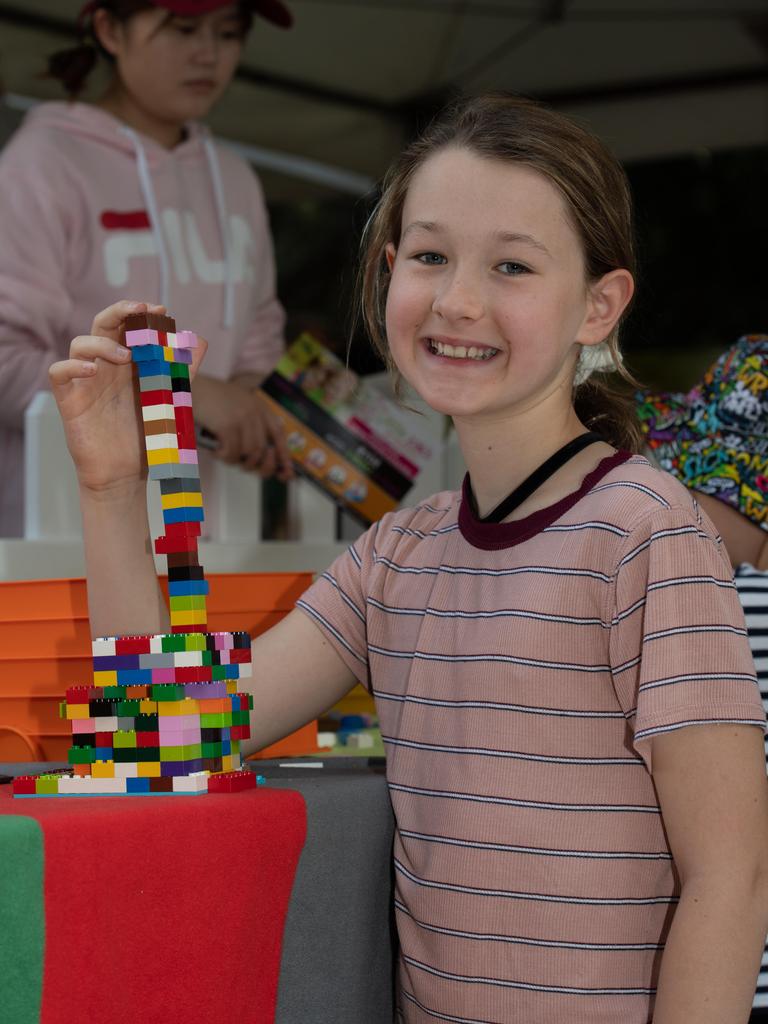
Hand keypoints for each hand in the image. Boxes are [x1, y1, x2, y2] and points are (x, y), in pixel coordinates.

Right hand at [48, 300, 205, 493]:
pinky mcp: (70, 400)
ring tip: (126, 356)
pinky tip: (91, 370)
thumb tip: (199, 340)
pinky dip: (71, 366)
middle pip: (102, 325)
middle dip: (119, 311)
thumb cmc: (145, 436)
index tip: (161, 310)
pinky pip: (59, 373)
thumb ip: (182, 370)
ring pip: (80, 344)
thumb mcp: (169, 399)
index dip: (141, 313)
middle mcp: (106, 367)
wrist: (125, 474)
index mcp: (129, 364)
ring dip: (102, 343)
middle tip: (140, 309)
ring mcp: (86, 382)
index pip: (128, 327)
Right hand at [192, 374, 293, 480]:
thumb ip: (250, 426)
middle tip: (242, 466)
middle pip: (264, 450)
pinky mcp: (229, 426)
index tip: (286, 473)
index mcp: (259, 406)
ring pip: (250, 454)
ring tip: (223, 454)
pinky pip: (233, 454)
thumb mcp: (236, 408)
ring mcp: (243, 418)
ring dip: (236, 461)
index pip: (279, 433)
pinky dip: (225, 458)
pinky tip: (216, 452)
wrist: (189, 388)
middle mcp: (255, 411)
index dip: (284, 455)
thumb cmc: (209, 402)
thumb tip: (263, 458)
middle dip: (254, 464)